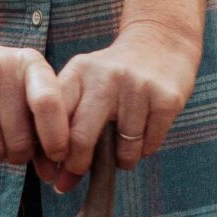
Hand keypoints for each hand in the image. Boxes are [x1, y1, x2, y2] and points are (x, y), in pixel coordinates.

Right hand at [0, 26, 69, 169]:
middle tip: (11, 146)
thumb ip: (42, 116)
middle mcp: (0, 68)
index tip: (57, 156)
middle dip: (19, 154)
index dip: (56, 137)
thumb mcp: (21, 81)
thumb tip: (52, 168)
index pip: (48, 103)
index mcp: (28, 62)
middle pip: (20, 138)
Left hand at [39, 15, 201, 188]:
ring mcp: (138, 88)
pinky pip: (149, 146)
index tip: (54, 162)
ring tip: (121, 149)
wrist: (161, 40)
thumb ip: (67, 118)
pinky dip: (144, 150)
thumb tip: (56, 176)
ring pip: (123, 150)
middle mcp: (106, 77)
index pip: (54, 117)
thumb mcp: (85, 80)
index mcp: (79, 72)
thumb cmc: (114, 73)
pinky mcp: (166, 99)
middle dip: (77, 164)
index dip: (50, 148)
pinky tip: (143, 135)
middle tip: (77, 171)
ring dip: (120, 160)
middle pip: (81, 137)